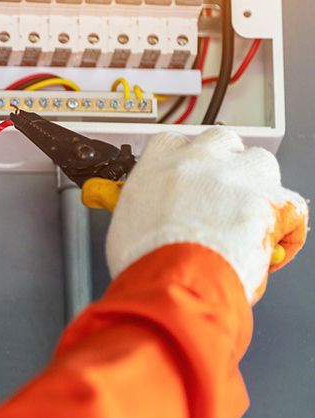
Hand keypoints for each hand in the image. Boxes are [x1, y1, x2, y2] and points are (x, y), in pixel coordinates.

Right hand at [107, 128, 307, 302]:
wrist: (174, 276)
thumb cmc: (145, 257)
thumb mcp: (126, 224)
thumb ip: (145, 211)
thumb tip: (151, 224)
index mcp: (160, 161)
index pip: (172, 143)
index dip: (180, 161)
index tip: (182, 178)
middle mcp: (202, 158)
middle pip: (221, 141)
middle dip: (222, 163)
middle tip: (217, 196)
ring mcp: (240, 175)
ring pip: (261, 163)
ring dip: (256, 186)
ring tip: (246, 219)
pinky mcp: (274, 199)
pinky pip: (292, 207)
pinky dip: (284, 231)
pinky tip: (269, 251)